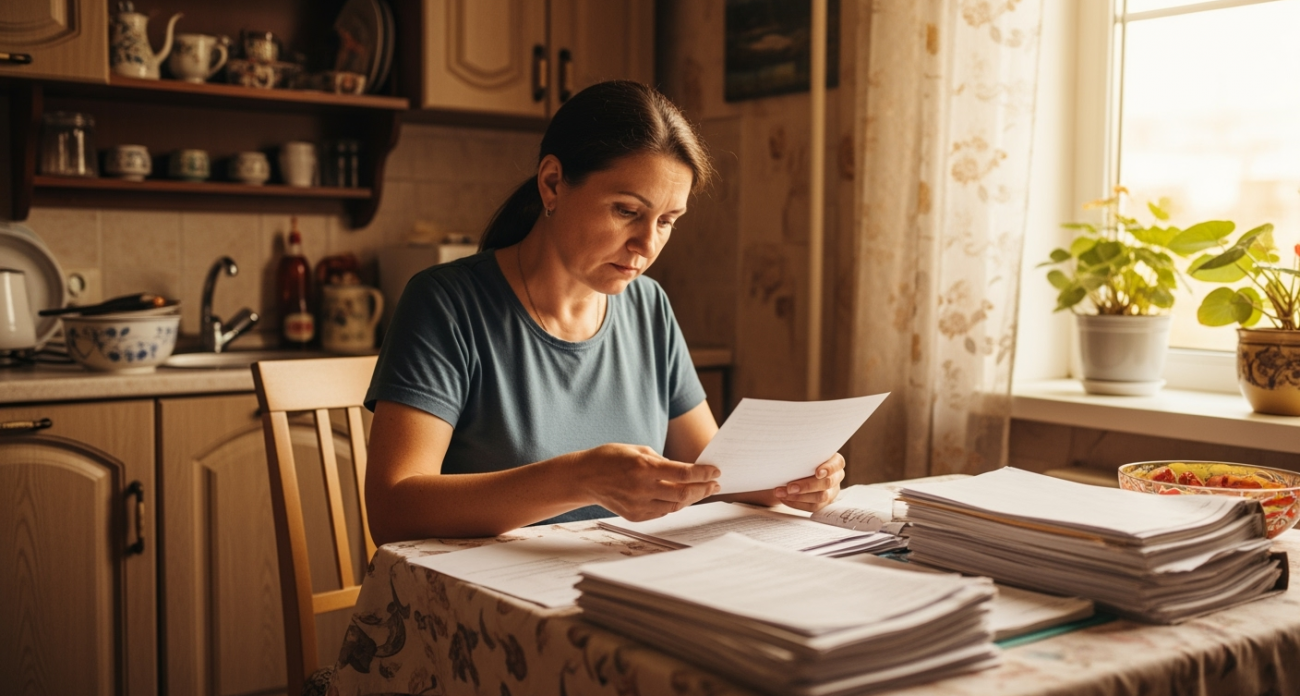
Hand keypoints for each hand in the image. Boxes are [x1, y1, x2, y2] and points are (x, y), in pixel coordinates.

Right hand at [576, 443, 720, 521]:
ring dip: (692, 498)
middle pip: (683, 493)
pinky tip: (682, 496)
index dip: (703, 473)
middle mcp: (642, 489)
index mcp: (643, 468)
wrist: (584, 477)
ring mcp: (638, 505)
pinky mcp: (635, 516)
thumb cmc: (611, 458)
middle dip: (703, 488)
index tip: (715, 471)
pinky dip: (675, 504)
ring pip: (675, 506)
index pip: (683, 474)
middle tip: (715, 484)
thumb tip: (686, 471)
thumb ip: (662, 461)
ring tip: (703, 490)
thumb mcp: (638, 450)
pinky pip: (662, 512)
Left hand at [773, 453, 844, 512]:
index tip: (817, 472)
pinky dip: (796, 503)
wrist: (799, 470)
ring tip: (781, 493)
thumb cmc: (803, 457)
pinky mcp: (824, 503)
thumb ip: (803, 453)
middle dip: (806, 486)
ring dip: (798, 497)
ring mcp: (831, 491)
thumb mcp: (805, 452)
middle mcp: (836, 477)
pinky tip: (784, 498)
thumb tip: (787, 451)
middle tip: (789, 487)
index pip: (837, 464)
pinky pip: (812, 507)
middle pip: (826, 483)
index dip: (828, 468)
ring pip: (820, 498)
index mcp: (835, 461)